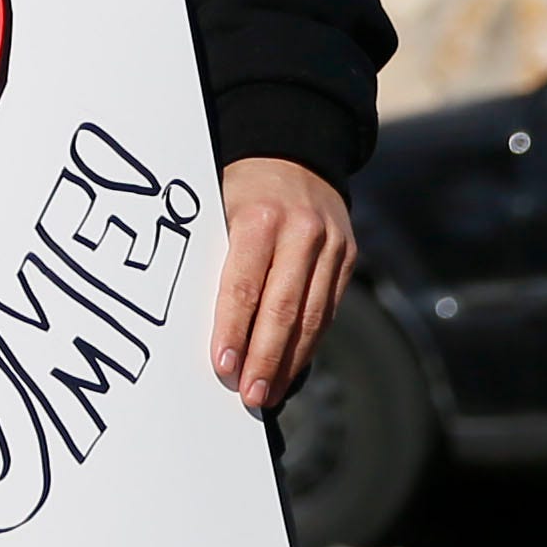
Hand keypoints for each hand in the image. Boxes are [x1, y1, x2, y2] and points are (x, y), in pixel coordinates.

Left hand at [208, 157, 352, 412]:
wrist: (293, 151)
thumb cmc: (237, 185)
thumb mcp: (216, 205)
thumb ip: (212, 254)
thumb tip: (198, 321)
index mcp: (260, 218)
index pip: (245, 286)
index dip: (234, 330)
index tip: (223, 366)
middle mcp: (303, 232)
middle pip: (285, 309)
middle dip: (266, 359)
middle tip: (251, 396)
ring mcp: (332, 245)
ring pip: (313, 315)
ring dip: (291, 361)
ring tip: (270, 393)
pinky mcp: (348, 257)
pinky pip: (329, 308)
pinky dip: (310, 342)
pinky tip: (293, 367)